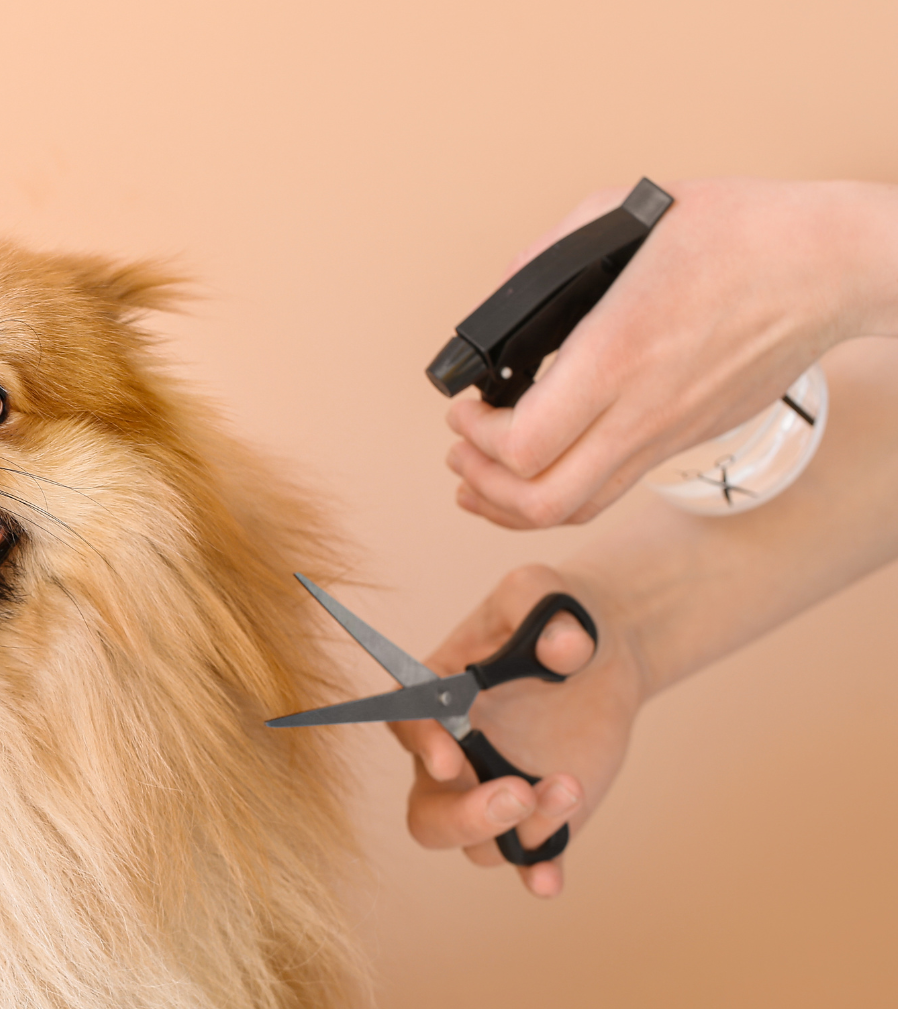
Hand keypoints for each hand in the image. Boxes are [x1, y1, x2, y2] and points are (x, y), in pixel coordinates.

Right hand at [390, 564, 644, 896]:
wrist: (601, 648)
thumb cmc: (552, 613)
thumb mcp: (544, 590)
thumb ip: (544, 608)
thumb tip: (565, 652)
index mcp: (435, 697)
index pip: (408, 726)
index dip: (422, 745)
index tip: (452, 756)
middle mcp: (453, 757)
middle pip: (428, 816)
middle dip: (464, 817)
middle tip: (515, 793)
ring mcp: (493, 793)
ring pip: (482, 843)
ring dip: (523, 828)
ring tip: (570, 785)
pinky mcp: (539, 816)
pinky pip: (528, 859)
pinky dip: (536, 872)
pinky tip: (550, 879)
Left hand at [447, 177, 897, 527]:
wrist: (831, 265)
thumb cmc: (741, 233)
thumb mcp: (625, 216)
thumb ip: (548, 256)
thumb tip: (503, 296)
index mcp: (618, 355)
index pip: (525, 444)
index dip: (476, 438)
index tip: (461, 407)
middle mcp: (642, 410)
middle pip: (543, 500)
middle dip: (482, 484)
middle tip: (460, 450)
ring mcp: (668, 433)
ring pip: (577, 509)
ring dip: (513, 504)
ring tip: (481, 476)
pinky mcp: (686, 439)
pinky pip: (611, 490)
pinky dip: (561, 494)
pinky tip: (540, 471)